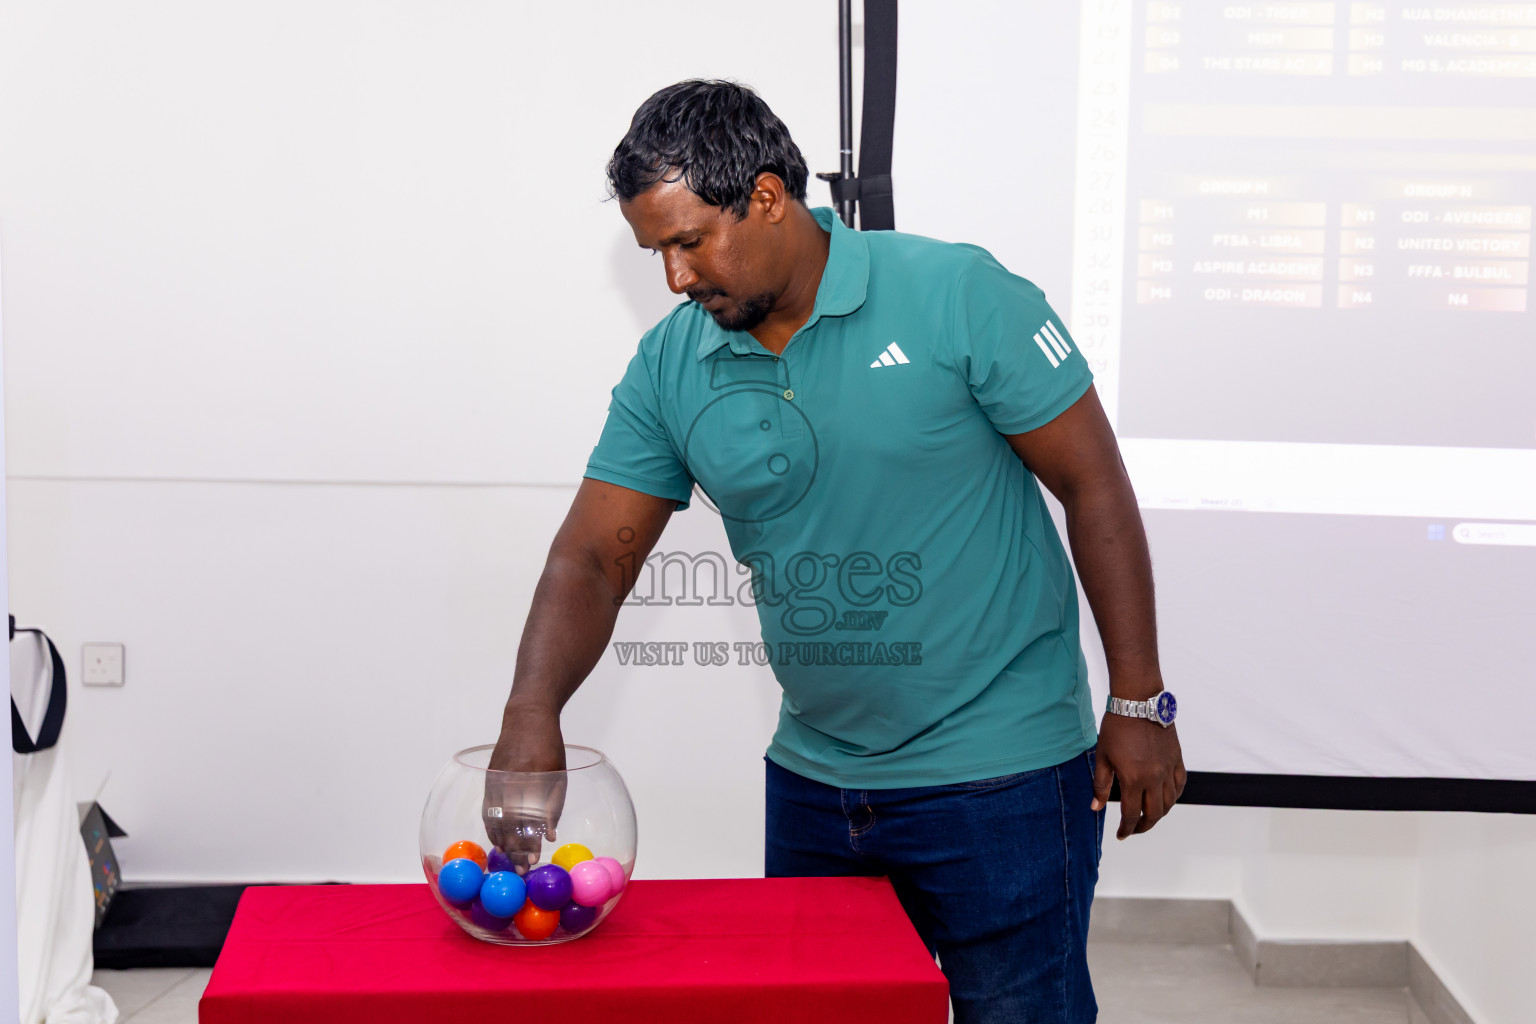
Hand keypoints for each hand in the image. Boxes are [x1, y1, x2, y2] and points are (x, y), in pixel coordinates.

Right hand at [485, 706, 566, 873]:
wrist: (526, 718)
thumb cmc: (549, 746)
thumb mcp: (559, 774)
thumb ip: (554, 805)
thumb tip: (550, 836)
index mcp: (534, 776)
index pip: (529, 817)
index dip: (530, 841)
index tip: (534, 859)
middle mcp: (512, 779)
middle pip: (511, 822)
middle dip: (516, 848)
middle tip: (522, 869)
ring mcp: (497, 779)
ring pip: (496, 818)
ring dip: (503, 842)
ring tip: (511, 860)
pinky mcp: (489, 779)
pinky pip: (488, 809)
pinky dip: (492, 828)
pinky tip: (498, 842)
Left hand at [1091, 712, 1185, 839]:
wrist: (1139, 702)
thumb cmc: (1117, 727)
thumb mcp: (1103, 756)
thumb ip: (1101, 785)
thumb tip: (1096, 807)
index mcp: (1133, 779)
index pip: (1131, 814)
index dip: (1126, 829)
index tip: (1121, 835)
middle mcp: (1154, 778)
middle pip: (1154, 814)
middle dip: (1143, 826)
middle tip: (1134, 829)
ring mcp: (1168, 769)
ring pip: (1169, 802)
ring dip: (1159, 814)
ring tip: (1148, 817)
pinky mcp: (1177, 759)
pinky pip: (1179, 785)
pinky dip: (1174, 797)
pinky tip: (1166, 799)